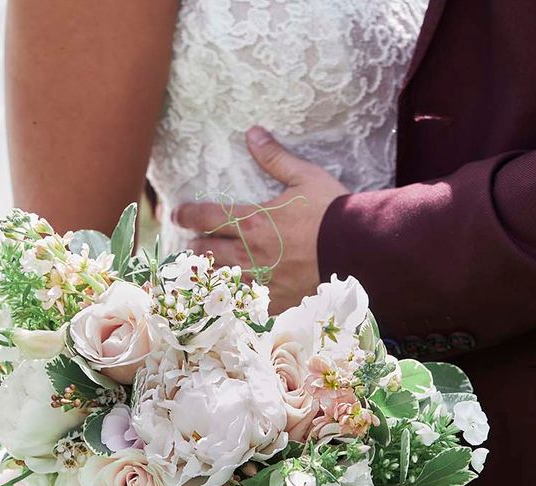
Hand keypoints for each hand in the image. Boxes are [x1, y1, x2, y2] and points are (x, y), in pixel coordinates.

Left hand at [172, 126, 349, 312]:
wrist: (358, 251)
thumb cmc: (332, 213)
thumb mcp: (305, 177)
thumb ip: (275, 158)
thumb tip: (253, 133)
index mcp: (252, 221)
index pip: (206, 217)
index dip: (187, 215)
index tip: (177, 215)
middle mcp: (249, 253)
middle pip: (207, 252)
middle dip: (195, 248)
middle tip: (191, 247)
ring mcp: (260, 280)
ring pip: (220, 279)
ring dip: (209, 273)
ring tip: (205, 271)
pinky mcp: (275, 299)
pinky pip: (245, 303)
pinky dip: (236, 299)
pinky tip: (233, 298)